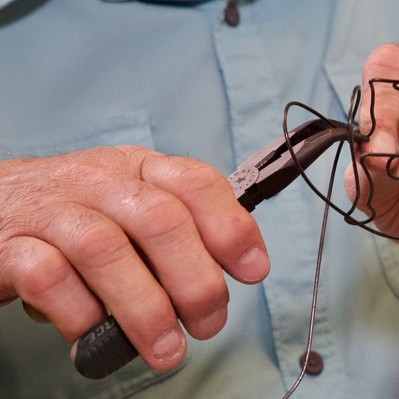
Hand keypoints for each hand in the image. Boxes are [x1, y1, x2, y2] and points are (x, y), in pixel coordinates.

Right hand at [0, 146, 269, 370]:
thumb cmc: (75, 217)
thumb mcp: (130, 209)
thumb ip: (176, 233)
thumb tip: (229, 275)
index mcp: (138, 169)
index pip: (195, 183)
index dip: (231, 227)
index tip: (252, 272)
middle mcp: (98, 181)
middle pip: (159, 220)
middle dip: (195, 280)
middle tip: (208, 325)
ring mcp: (51, 210)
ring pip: (106, 250)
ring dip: (145, 309)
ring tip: (166, 350)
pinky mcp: (8, 245)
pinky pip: (47, 276)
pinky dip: (78, 314)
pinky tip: (91, 336)